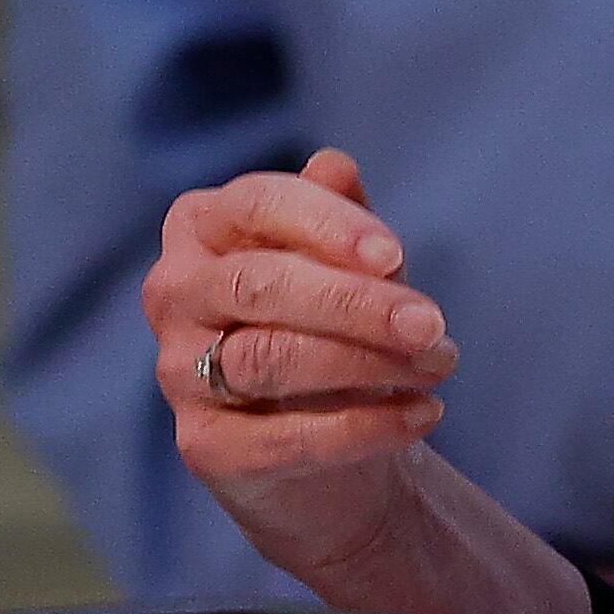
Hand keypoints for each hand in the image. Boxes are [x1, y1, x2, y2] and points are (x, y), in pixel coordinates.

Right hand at [145, 147, 460, 600]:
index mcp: (201, 225)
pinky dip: (362, 428)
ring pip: (268, 358)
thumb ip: (341, 215)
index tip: (395, 256)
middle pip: (259, 285)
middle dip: (353, 304)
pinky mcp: (204, 447)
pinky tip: (422, 413)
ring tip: (438, 366)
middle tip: (430, 324)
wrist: (336, 444)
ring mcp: (179, 372)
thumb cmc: (338, 323)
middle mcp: (175, 292)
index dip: (328, 226)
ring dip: (367, 363)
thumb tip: (334, 166)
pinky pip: (282, 438)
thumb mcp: (348, 260)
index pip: (257, 205)